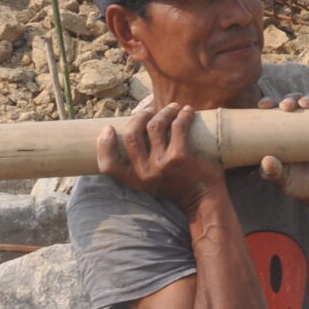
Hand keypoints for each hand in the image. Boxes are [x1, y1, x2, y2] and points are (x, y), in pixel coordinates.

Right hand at [94, 100, 224, 212]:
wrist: (205, 200)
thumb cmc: (180, 186)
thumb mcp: (153, 182)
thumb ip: (141, 166)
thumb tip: (134, 133)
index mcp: (135, 180)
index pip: (109, 165)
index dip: (104, 145)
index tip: (108, 128)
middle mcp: (146, 172)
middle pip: (132, 135)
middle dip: (139, 117)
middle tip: (149, 110)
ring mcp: (162, 163)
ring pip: (155, 126)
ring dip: (163, 111)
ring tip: (172, 107)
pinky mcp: (180, 156)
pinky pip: (178, 126)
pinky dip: (183, 115)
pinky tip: (187, 111)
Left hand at [258, 91, 308, 207]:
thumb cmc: (295, 183)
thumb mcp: (280, 180)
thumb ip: (272, 172)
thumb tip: (267, 160)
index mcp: (283, 129)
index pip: (274, 109)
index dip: (269, 102)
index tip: (263, 105)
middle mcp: (303, 122)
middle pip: (297, 100)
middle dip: (291, 98)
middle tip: (286, 106)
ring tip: (306, 104)